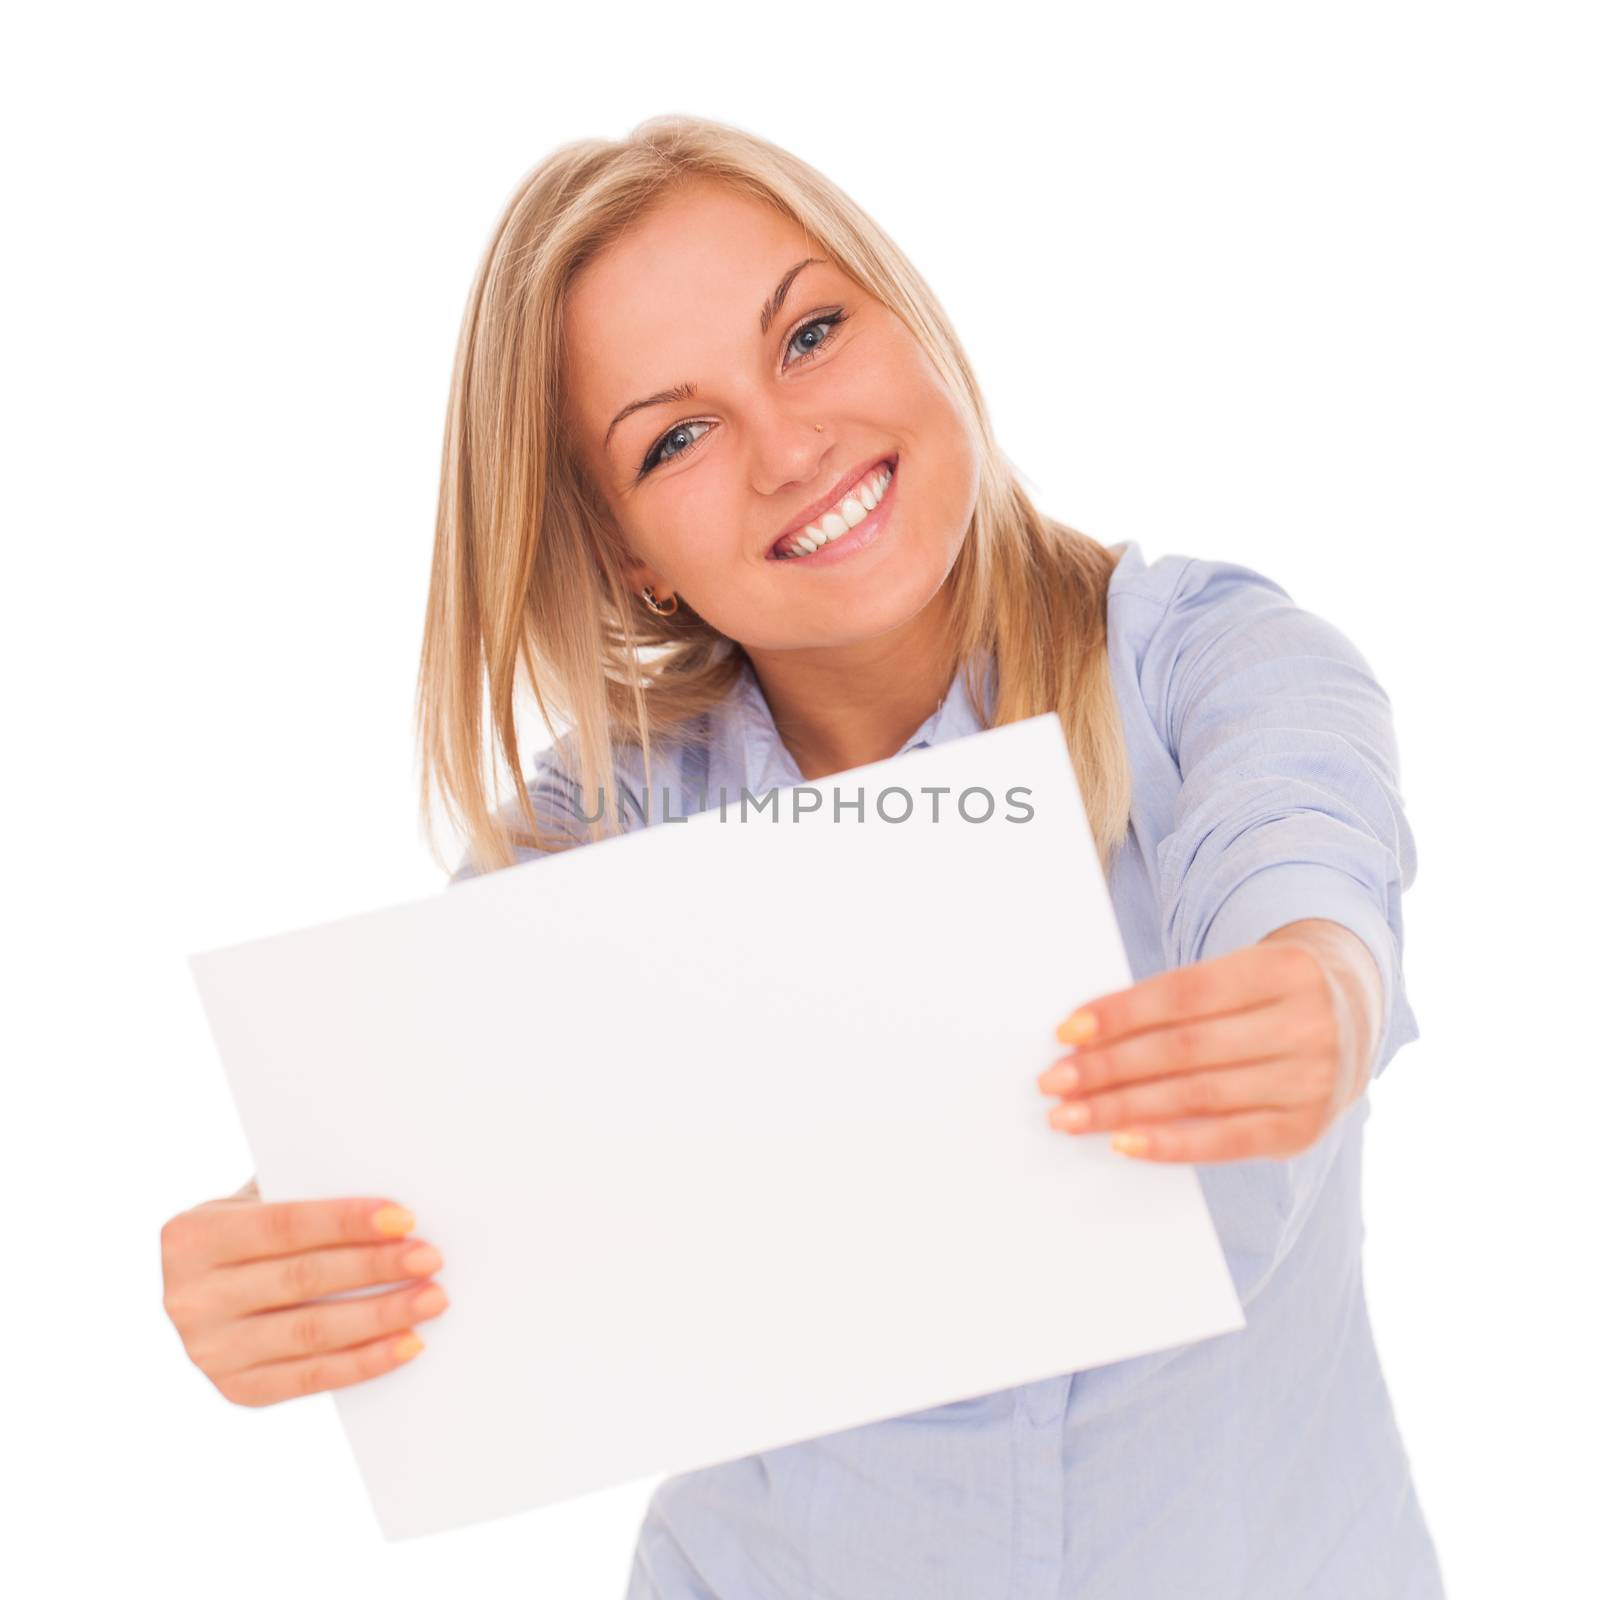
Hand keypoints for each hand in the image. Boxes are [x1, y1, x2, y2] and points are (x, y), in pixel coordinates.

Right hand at [160, 1186, 449, 1406]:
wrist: (210, 1287)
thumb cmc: (256, 1228)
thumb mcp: (259, 1200)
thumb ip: (305, 1196)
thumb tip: (391, 1198)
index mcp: (193, 1239)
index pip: (282, 1226)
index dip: (345, 1221)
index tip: (404, 1218)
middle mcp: (191, 1299)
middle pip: (302, 1280)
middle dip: (375, 1268)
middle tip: (431, 1258)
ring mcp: (210, 1352)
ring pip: (311, 1333)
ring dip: (381, 1316)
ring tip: (432, 1299)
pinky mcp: (238, 1389)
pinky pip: (311, 1378)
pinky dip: (366, 1361)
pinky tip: (409, 1343)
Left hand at [1036, 920, 1382, 1162]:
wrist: (1354, 1015)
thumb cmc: (1264, 991)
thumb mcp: (1236, 972)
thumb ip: (1177, 1001)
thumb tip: (1085, 1038)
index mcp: (1283, 968)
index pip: (1185, 993)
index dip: (1121, 1013)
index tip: (1065, 1032)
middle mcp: (1306, 1023)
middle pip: (1186, 1049)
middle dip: (1109, 1068)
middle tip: (1053, 1083)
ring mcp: (1312, 1081)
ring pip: (1198, 1096)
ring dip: (1123, 1109)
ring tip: (1071, 1116)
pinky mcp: (1305, 1129)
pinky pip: (1226, 1141)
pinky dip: (1169, 1144)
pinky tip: (1123, 1142)